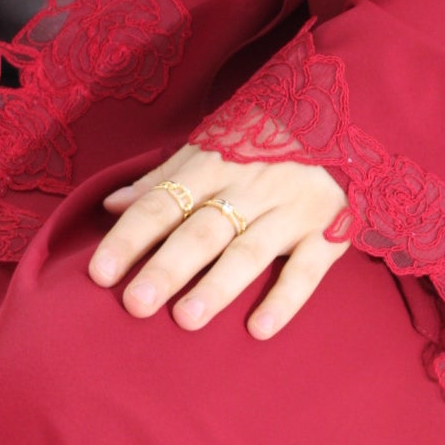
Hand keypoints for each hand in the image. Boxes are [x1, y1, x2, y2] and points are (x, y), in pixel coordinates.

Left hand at [88, 122, 351, 338]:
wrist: (344, 115)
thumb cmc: (263, 139)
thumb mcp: (210, 145)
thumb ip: (163, 179)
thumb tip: (111, 205)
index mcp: (214, 165)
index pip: (163, 204)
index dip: (130, 237)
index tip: (100, 272)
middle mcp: (250, 187)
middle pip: (201, 231)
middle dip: (167, 266)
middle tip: (135, 303)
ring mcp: (290, 210)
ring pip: (248, 251)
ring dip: (217, 285)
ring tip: (186, 319)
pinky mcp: (328, 231)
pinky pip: (306, 271)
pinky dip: (284, 300)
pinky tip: (259, 329)